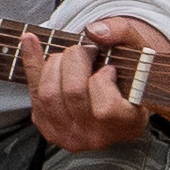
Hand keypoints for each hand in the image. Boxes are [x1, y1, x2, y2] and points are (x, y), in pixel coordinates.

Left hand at [23, 15, 169, 152]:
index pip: (106, 108)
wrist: (120, 96)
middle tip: (88, 52)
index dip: (103, 80)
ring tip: (70, 57)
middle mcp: (97, 138)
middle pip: (73, 94)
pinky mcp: (49, 129)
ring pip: (48, 95)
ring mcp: (70, 137)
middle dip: (76, 59)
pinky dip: (31, 62)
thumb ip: (123, 32)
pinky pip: (33, 95)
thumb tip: (93, 31)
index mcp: (127, 125)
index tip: (110, 69)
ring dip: (55, 63)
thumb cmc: (133, 73)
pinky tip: (30, 41)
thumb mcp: (139, 49)